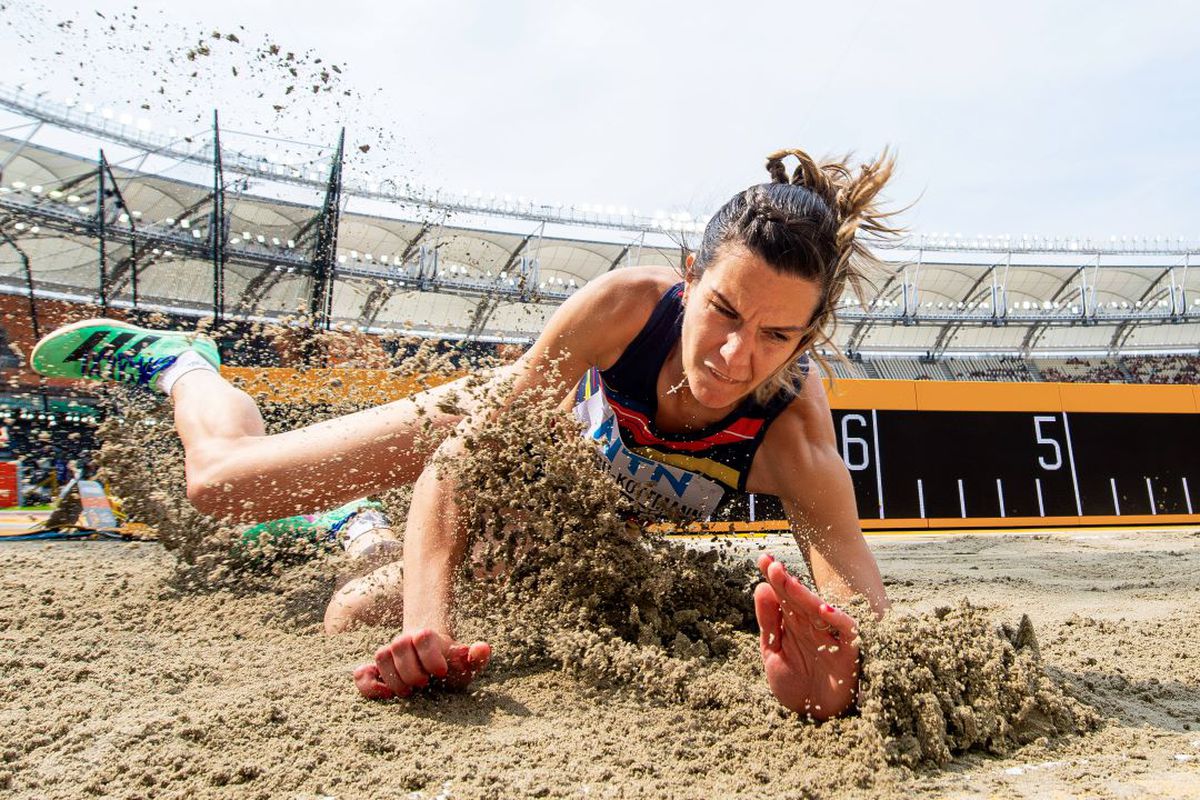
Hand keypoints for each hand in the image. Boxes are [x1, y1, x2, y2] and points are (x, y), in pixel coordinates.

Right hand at [353, 628, 490, 699]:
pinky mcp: (375, 673)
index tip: (441, 672)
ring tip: (410, 692)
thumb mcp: (466, 664)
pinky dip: (369, 685)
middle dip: (412, 670)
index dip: (430, 655)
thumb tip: (482, 648)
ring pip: (381, 656)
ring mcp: (388, 656)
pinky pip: (362, 674)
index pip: (422, 635)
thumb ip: (476, 657)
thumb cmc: (451, 666)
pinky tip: (386, 696)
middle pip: (399, 645)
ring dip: (395, 679)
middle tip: (425, 684)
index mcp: (426, 637)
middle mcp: (404, 642)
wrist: (433, 667)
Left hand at [754, 553, 859, 719]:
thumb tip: (760, 587)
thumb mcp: (774, 652)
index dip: (773, 577)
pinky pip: (846, 631)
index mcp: (794, 624)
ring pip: (817, 610)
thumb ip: (768, 621)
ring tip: (786, 580)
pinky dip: (837, 620)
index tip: (762, 557)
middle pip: (798, 599)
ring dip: (803, 594)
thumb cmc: (796, 684)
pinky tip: (823, 609)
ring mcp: (830, 637)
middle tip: (770, 563)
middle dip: (784, 580)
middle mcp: (813, 626)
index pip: (783, 596)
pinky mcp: (848, 652)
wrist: (815, 718)